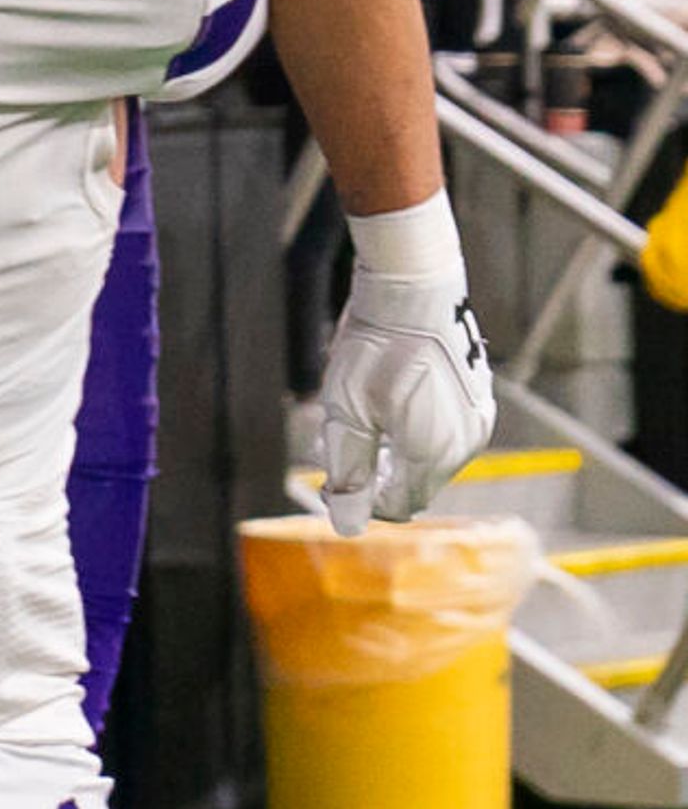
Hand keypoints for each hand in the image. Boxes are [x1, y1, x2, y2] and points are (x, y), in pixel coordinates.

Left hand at [319, 194, 494, 532]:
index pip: (398, 504)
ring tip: (361, 423)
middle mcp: (466, 444)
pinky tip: (389, 406)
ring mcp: (477, 421)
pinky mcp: (478, 400)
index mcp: (433, 453)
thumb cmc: (374, 345)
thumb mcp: (347, 410)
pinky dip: (416, 433)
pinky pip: (446, 435)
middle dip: (378, 477)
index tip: (329, 478)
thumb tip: (346, 522)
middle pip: (417, 484)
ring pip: (431, 460)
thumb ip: (350, 469)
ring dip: (396, 454)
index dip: (361, 498)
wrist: (415, 286)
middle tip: (339, 449)